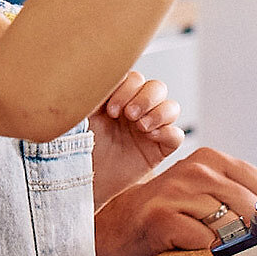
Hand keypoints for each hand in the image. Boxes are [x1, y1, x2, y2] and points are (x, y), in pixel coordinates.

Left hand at [90, 70, 184, 205]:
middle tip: (128, 115)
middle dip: (145, 98)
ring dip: (158, 112)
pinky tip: (150, 137)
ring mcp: (150, 129)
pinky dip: (168, 132)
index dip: (127, 88)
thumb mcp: (80, 116)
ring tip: (140, 126)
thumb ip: (91, 94)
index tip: (110, 109)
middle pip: (157, 87)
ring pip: (172, 107)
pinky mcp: (160, 149)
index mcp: (119, 98)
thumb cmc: (79, 150)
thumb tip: (95, 74)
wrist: (84, 181)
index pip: (135, 78)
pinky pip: (177, 134)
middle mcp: (137, 110)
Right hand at [93, 147, 256, 255]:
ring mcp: (176, 193)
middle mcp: (193, 171)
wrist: (118, 224)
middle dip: (252, 228)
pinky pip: (203, 239)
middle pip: (248, 204)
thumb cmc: (167, 209)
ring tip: (217, 243)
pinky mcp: (162, 219)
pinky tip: (195, 246)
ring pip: (228, 222)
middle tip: (242, 239)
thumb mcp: (208, 190)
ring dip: (229, 240)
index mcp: (209, 159)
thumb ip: (247, 188)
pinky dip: (207, 249)